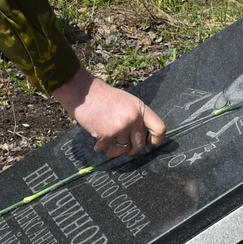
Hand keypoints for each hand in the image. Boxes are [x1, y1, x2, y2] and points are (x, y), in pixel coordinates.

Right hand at [51, 67, 166, 158]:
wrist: (83, 91)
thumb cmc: (102, 96)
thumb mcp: (126, 101)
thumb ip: (134, 116)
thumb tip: (138, 136)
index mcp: (140, 109)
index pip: (159, 128)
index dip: (158, 139)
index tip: (150, 143)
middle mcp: (133, 118)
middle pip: (140, 144)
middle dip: (132, 151)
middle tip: (125, 151)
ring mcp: (121, 126)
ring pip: (123, 148)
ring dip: (115, 152)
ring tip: (109, 151)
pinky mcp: (107, 134)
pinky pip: (106, 147)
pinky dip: (101, 147)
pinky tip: (97, 145)